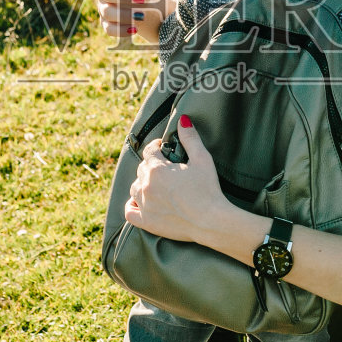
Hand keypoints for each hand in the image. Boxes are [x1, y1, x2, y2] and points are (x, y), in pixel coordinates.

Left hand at [125, 117, 225, 242]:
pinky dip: (132, 206)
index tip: (165, 148)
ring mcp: (144, 205)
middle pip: (141, 169)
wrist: (211, 221)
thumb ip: (190, 138)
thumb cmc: (208, 190)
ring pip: (135, 188)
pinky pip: (130, 212)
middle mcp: (146, 186)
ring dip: (143, 183)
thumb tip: (182, 120)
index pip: (149, 150)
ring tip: (156, 185)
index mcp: (157, 169)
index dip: (157, 146)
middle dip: (152, 165)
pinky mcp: (147, 222)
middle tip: (167, 168)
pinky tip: (140, 202)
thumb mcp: (202, 159)